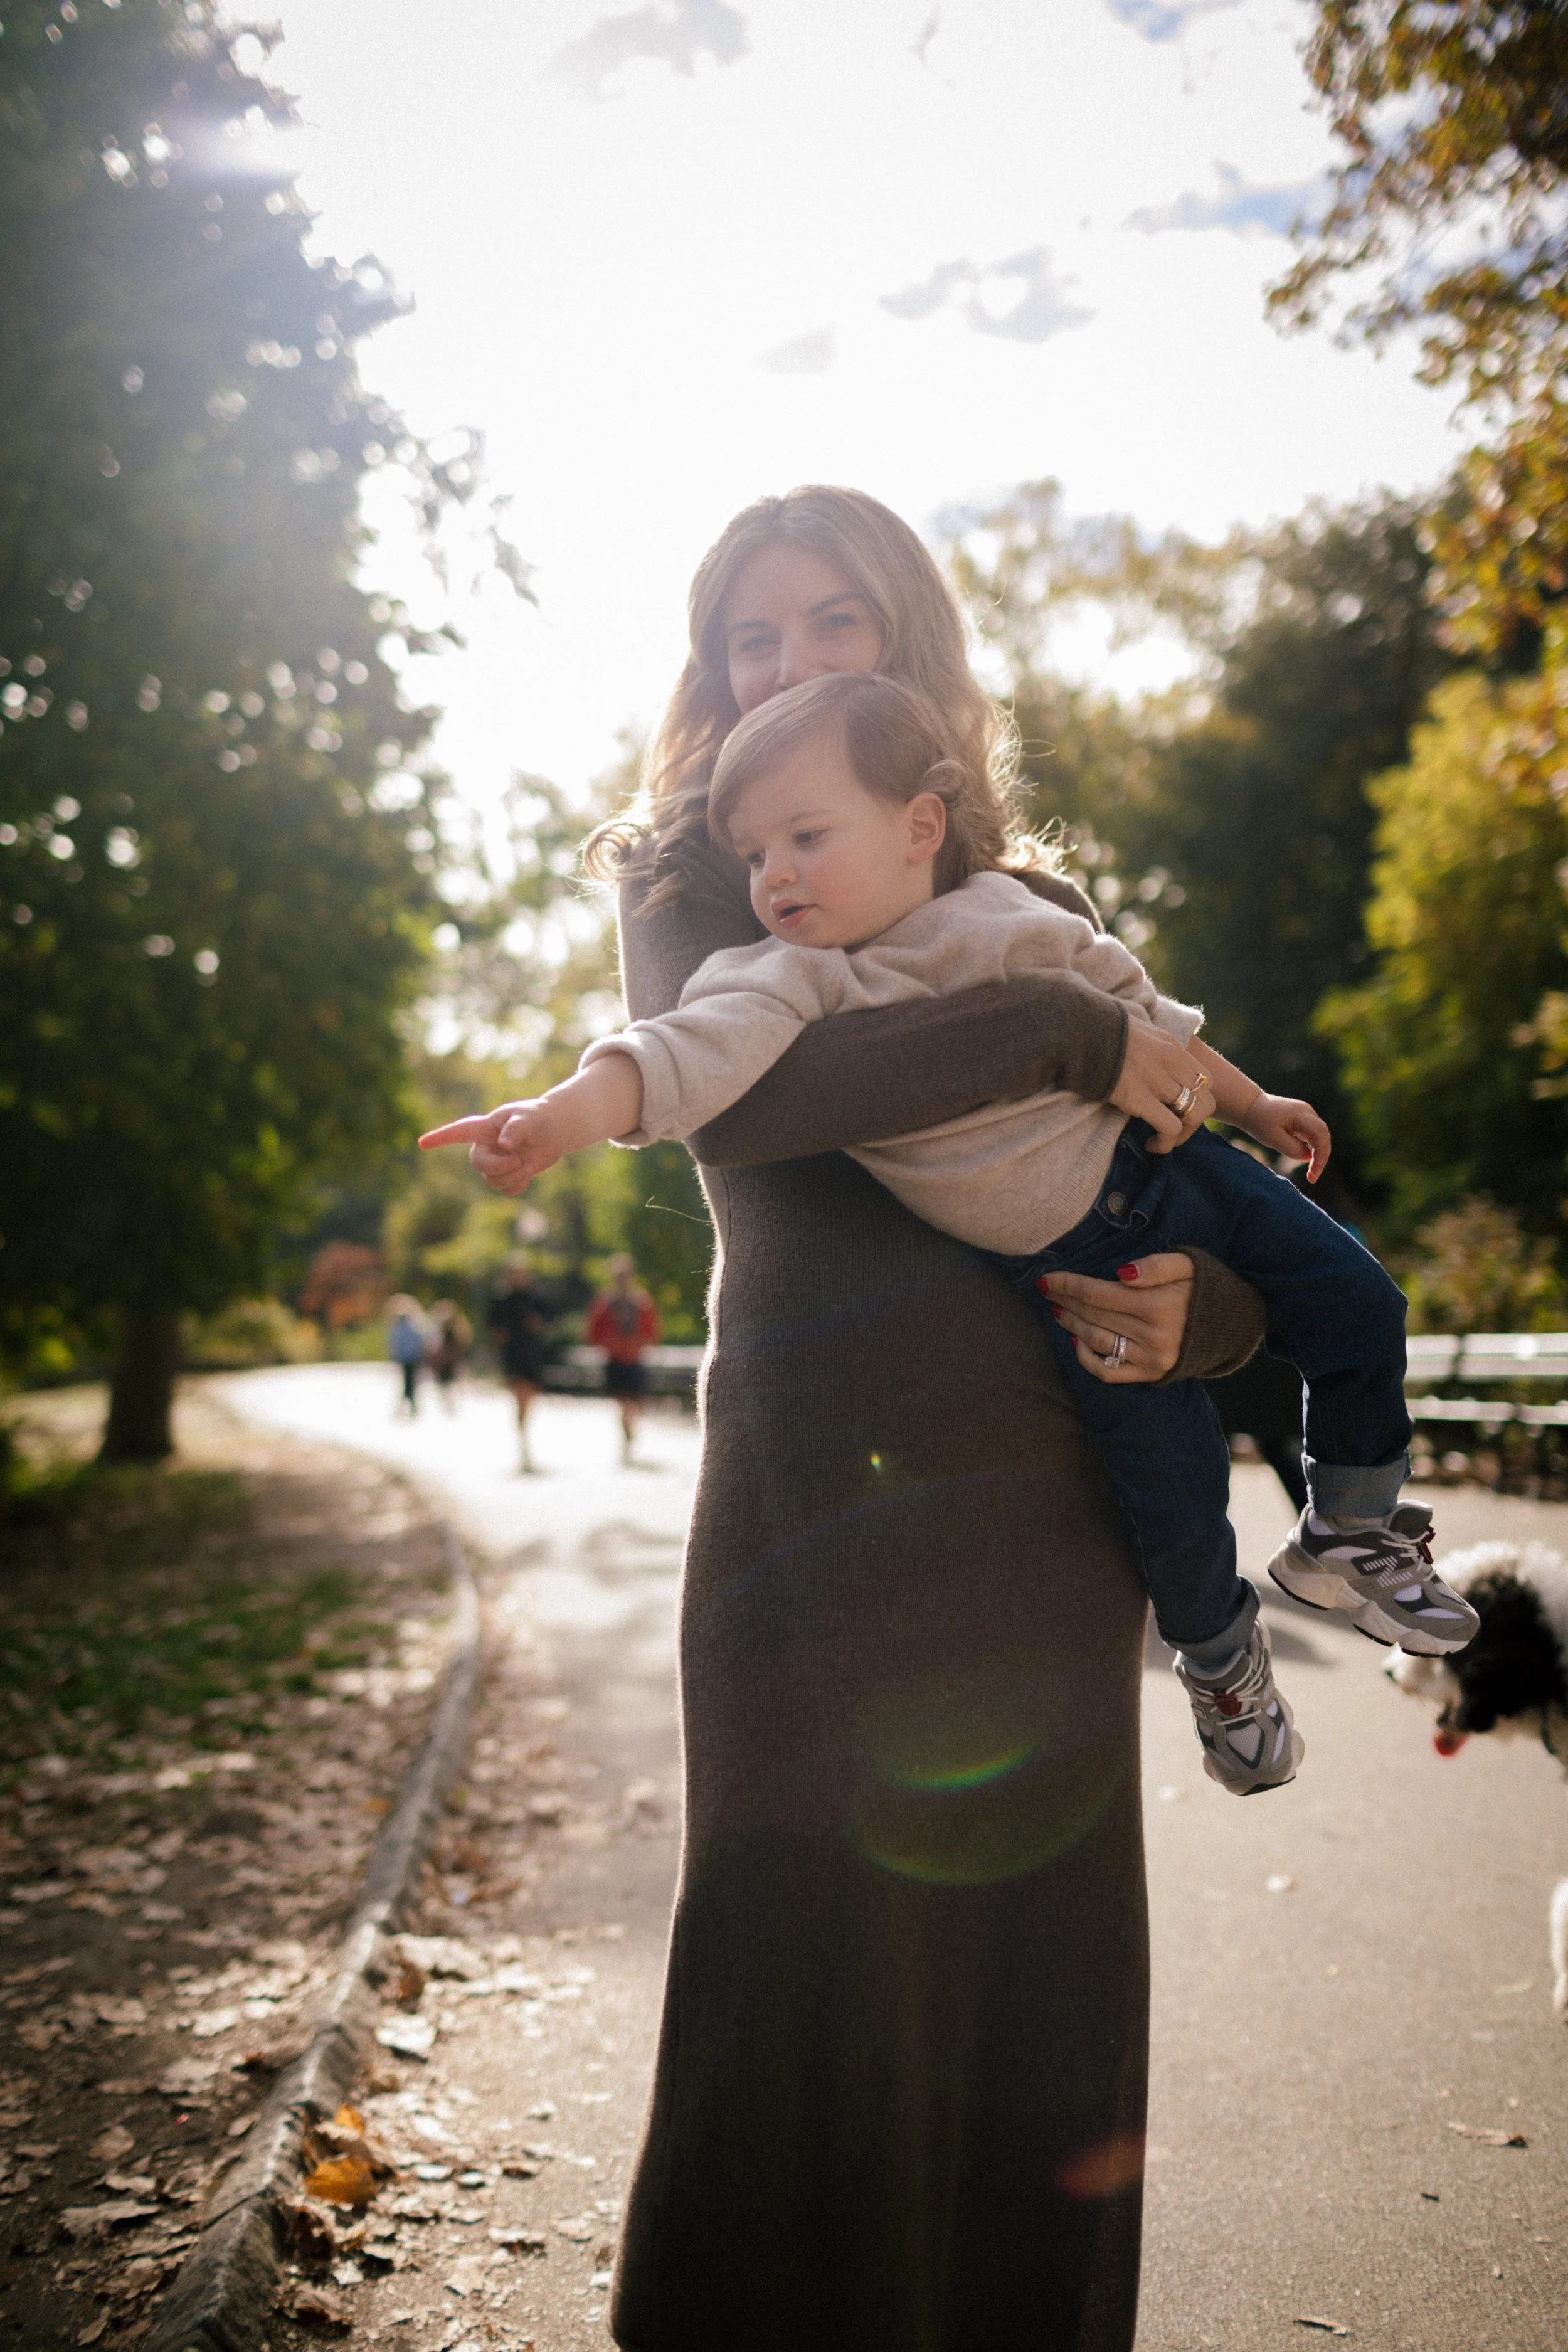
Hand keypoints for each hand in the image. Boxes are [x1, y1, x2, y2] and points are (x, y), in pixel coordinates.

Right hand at [419, 1101, 563, 1195]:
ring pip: (492, 1181)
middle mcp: (486, 1147)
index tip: (422, 1143)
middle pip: (478, 1165)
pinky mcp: (507, 1175)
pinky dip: (518, 1186)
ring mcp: (496, 1163)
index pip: (459, 1132)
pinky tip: (527, 1174)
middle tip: (518, 1159)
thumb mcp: (529, 1118)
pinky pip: (506, 1191)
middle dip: (499, 1167)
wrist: (553, 1131)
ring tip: (525, 1163)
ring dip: (512, 1176)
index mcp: (485, 1128)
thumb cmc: (536, 1118)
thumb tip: (504, 1144)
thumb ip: (516, 1128)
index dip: (440, 1138)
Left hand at [1038, 1251, 1194, 1383]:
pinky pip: (1109, 1372)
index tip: (1046, 1278)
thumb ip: (1155, 1266)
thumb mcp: (1188, 1264)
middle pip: (1093, 1316)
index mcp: (1158, 1305)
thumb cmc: (1206, 1288)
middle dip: (1065, 1301)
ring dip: (1071, 1326)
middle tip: (1046, 1290)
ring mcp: (1150, 1359)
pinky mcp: (1151, 1374)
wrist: (1233, 1324)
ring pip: (1096, 1342)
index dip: (1068, 1285)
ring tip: (1058, 1311)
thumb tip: (1120, 1273)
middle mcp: (1152, 1336)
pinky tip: (1076, 1342)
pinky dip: (1087, 1359)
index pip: (1098, 1293)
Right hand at [1109, 1025, 1211, 1155]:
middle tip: (1173, 1131)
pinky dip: (1165, 1143)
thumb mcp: (1135, 1030)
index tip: (1176, 1108)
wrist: (1076, 1031)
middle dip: (1194, 1121)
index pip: (1205, 1078)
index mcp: (1171, 1046)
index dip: (1196, 1099)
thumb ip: (1147, 1046)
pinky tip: (1150, 1145)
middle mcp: (1171, 1062)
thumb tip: (1141, 1055)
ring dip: (1182, 1135)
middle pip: (1207, 1099)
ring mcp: (1157, 1080)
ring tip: (1161, 1140)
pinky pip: (1170, 1127)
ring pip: (1194, 1115)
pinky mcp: (1140, 1098)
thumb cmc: (1097, 1032)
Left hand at [1240, 1092, 1331, 1182]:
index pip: (1320, 1134)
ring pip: (1320, 1137)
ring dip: (1318, 1155)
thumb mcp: (1272, 1139)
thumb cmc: (1259, 1122)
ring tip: (1311, 1174)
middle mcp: (1308, 1112)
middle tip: (1312, 1177)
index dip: (1321, 1154)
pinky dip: (1313, 1149)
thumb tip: (1308, 1157)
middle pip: (1324, 1136)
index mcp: (1301, 1114)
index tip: (1314, 1171)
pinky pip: (1313, 1136)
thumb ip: (1292, 1149)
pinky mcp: (1303, 1120)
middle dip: (1321, 1158)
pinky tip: (1308, 1161)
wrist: (1250, 1107)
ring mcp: (1307, 1115)